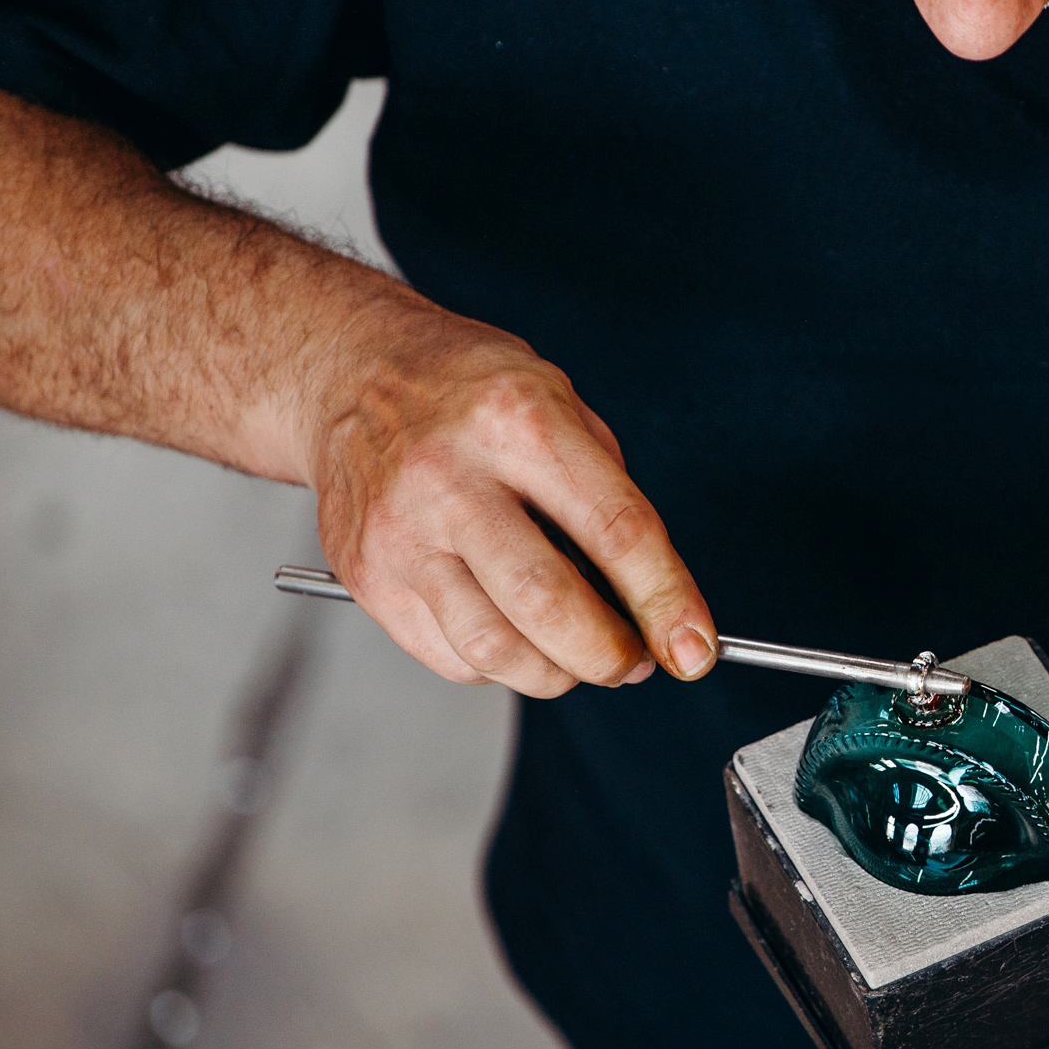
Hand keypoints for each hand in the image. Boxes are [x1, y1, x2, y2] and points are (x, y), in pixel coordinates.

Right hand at [299, 301, 715, 696]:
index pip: (614, 529)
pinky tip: (515, 634)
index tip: (694, 647)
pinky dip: (500, 665)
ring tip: (578, 656)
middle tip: (635, 662)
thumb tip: (654, 605)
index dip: (665, 600)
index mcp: (518, 421)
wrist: (353, 374)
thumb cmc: (471, 392)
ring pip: (494, 649)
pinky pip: (450, 656)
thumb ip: (610, 498)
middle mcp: (450, 477)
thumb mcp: (562, 405)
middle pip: (548, 603)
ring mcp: (400, 531)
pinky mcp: (367, 575)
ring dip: (556, 674)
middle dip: (610, 655)